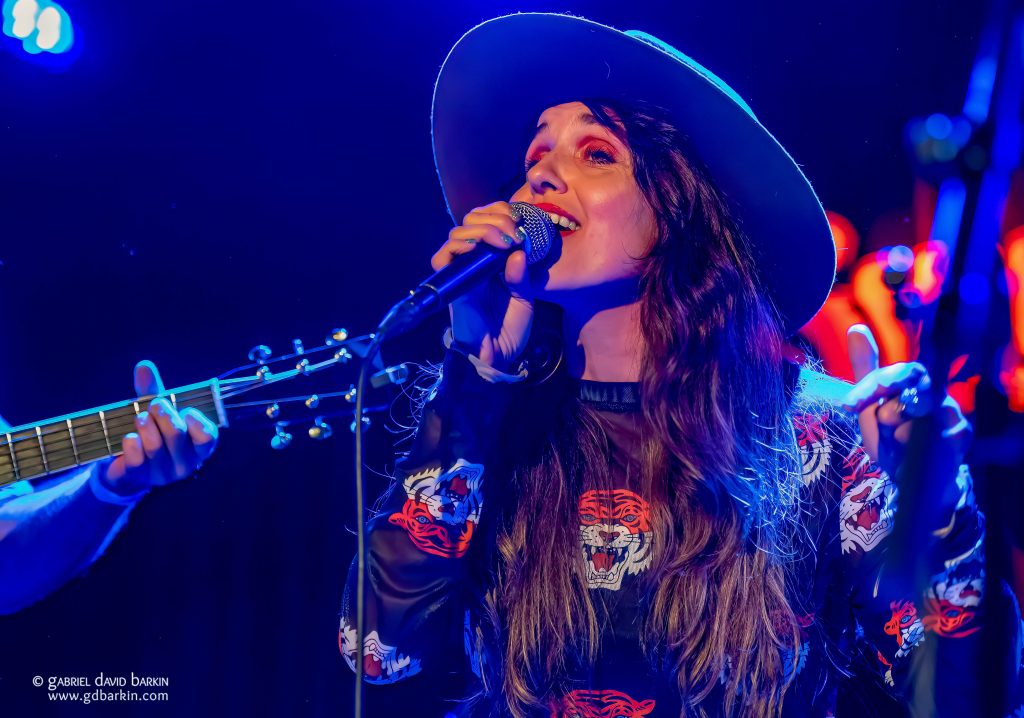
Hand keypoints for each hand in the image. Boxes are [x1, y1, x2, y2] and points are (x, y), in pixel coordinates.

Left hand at [101, 360, 218, 496]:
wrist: (126, 468)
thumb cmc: (152, 434)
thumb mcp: (156, 412)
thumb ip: (153, 391)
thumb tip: (144, 365)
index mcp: (198, 447)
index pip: (208, 437)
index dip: (196, 421)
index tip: (185, 410)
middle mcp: (185, 463)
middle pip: (177, 435)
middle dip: (164, 414)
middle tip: (155, 404)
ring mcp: (163, 474)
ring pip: (155, 446)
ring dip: (145, 426)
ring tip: (139, 418)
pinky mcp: (140, 479)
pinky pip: (137, 461)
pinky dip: (132, 445)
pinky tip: (129, 438)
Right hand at [430, 201, 537, 369]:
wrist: (498, 357)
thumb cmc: (510, 328)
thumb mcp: (525, 296)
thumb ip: (522, 274)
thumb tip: (519, 251)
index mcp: (491, 260)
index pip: (487, 222)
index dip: (500, 212)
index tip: (521, 220)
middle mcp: (474, 262)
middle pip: (471, 221)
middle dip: (495, 218)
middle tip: (515, 232)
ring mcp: (461, 272)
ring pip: (457, 233)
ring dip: (483, 229)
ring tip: (506, 240)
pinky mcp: (451, 285)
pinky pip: (443, 257)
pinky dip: (460, 246)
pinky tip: (483, 249)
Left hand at [840, 324, 970, 480]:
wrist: (912, 479)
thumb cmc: (891, 436)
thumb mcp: (869, 406)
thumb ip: (865, 370)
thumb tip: (856, 327)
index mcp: (911, 383)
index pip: (895, 373)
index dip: (871, 386)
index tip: (846, 406)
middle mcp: (934, 392)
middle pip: (915, 381)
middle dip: (889, 401)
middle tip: (876, 419)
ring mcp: (950, 411)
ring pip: (926, 407)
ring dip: (902, 426)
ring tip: (895, 439)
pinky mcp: (961, 434)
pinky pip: (939, 433)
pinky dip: (918, 446)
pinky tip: (912, 454)